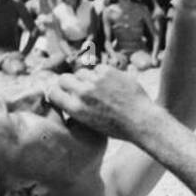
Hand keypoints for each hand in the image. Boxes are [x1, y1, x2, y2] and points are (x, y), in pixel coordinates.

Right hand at [45, 66, 160, 141]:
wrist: (142, 121)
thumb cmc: (118, 127)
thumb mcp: (91, 124)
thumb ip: (77, 109)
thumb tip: (67, 96)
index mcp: (76, 109)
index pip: (53, 93)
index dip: (56, 91)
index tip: (61, 92)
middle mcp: (83, 93)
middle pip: (64, 78)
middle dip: (69, 82)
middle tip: (79, 86)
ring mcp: (95, 81)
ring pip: (82, 72)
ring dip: (88, 78)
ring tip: (101, 89)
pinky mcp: (108, 72)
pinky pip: (98, 68)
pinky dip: (103, 74)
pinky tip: (112, 84)